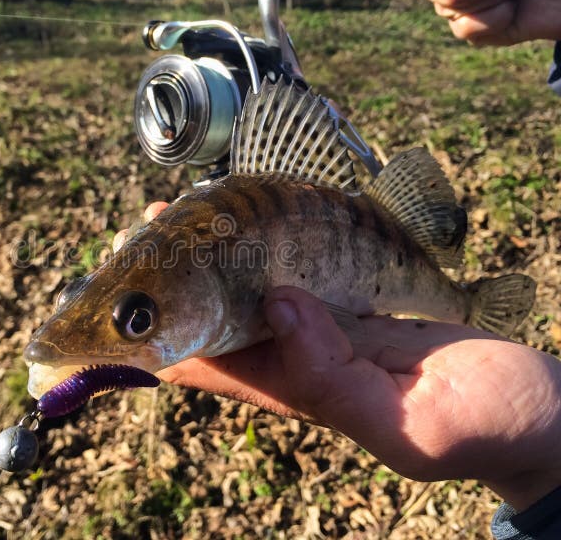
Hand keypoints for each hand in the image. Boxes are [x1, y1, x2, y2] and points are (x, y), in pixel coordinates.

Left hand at [115, 203, 560, 510]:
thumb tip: (276, 304)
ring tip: (180, 209)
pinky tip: (250, 216)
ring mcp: (320, 326)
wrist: (532, 408)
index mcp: (292, 389)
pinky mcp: (351, 304)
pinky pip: (292, 272)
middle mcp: (292, 356)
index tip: (115, 287)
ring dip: (210, 253)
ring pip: (245, 288)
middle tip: (146, 223)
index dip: (147, 332)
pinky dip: (263, 245)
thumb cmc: (477, 426)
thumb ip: (333, 378)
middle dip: (171, 278)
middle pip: (209, 317)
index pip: (196, 362)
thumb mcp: (405, 425)